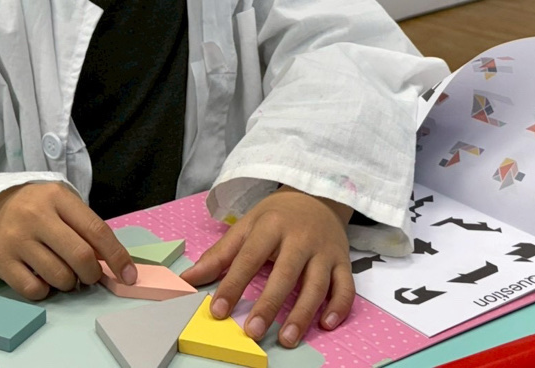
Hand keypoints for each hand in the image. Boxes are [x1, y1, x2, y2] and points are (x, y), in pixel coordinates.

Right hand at [0, 182, 135, 299]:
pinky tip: (41, 278)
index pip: (97, 230)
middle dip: (92, 274)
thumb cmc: (29, 207)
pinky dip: (45, 291)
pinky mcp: (0, 261)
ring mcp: (16, 239)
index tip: (129, 276)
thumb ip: (83, 226)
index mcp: (56, 197)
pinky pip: (35, 290)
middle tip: (89, 276)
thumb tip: (112, 262)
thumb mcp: (57, 203)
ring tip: (62, 273)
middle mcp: (36, 216)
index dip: (117, 257)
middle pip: (81, 256)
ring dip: (69, 283)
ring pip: (60, 277)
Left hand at [181, 186, 353, 347]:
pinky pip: (345, 287)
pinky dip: (338, 307)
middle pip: (285, 274)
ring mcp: (325, 250)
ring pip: (317, 285)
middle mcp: (300, 238)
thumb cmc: (278, 215)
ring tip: (286, 338)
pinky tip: (325, 325)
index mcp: (271, 226)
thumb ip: (219, 254)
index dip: (233, 285)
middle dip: (269, 304)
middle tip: (253, 331)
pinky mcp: (343, 261)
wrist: (318, 195)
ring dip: (303, 314)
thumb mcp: (246, 226)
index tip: (218, 310)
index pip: (249, 257)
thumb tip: (189, 278)